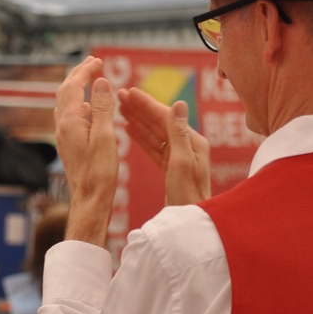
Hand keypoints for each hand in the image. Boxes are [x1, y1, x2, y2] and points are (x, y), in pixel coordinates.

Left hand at [53, 56, 118, 247]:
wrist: (89, 200)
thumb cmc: (99, 172)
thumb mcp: (106, 136)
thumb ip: (103, 108)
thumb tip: (100, 82)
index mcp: (70, 121)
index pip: (74, 86)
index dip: (86, 71)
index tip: (99, 61)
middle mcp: (63, 126)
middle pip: (66, 91)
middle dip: (79, 75)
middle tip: (94, 63)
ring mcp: (64, 136)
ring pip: (66, 103)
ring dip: (78, 87)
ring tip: (92, 79)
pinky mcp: (68, 144)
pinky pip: (70, 116)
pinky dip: (80, 103)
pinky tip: (90, 108)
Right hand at [118, 88, 211, 205]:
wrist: (190, 221)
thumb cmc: (187, 196)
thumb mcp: (182, 163)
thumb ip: (178, 133)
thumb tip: (179, 102)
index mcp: (192, 142)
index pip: (166, 116)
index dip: (146, 104)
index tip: (128, 92)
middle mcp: (187, 146)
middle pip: (159, 122)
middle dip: (139, 108)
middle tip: (120, 95)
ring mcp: (179, 156)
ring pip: (154, 133)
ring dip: (137, 119)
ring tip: (120, 108)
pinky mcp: (171, 168)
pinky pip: (153, 147)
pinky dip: (140, 137)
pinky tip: (128, 129)